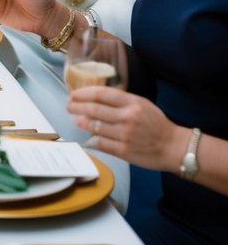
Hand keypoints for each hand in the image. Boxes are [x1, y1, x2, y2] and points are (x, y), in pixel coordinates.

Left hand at [68, 87, 186, 171]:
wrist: (175, 147)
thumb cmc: (158, 124)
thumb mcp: (142, 105)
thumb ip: (121, 101)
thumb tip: (95, 99)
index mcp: (133, 103)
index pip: (101, 94)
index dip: (83, 93)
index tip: (73, 94)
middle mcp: (128, 117)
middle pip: (94, 109)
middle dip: (76, 106)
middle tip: (69, 105)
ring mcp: (125, 135)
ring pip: (94, 127)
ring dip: (81, 122)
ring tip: (76, 119)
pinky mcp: (124, 151)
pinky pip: (101, 143)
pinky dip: (92, 139)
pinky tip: (88, 136)